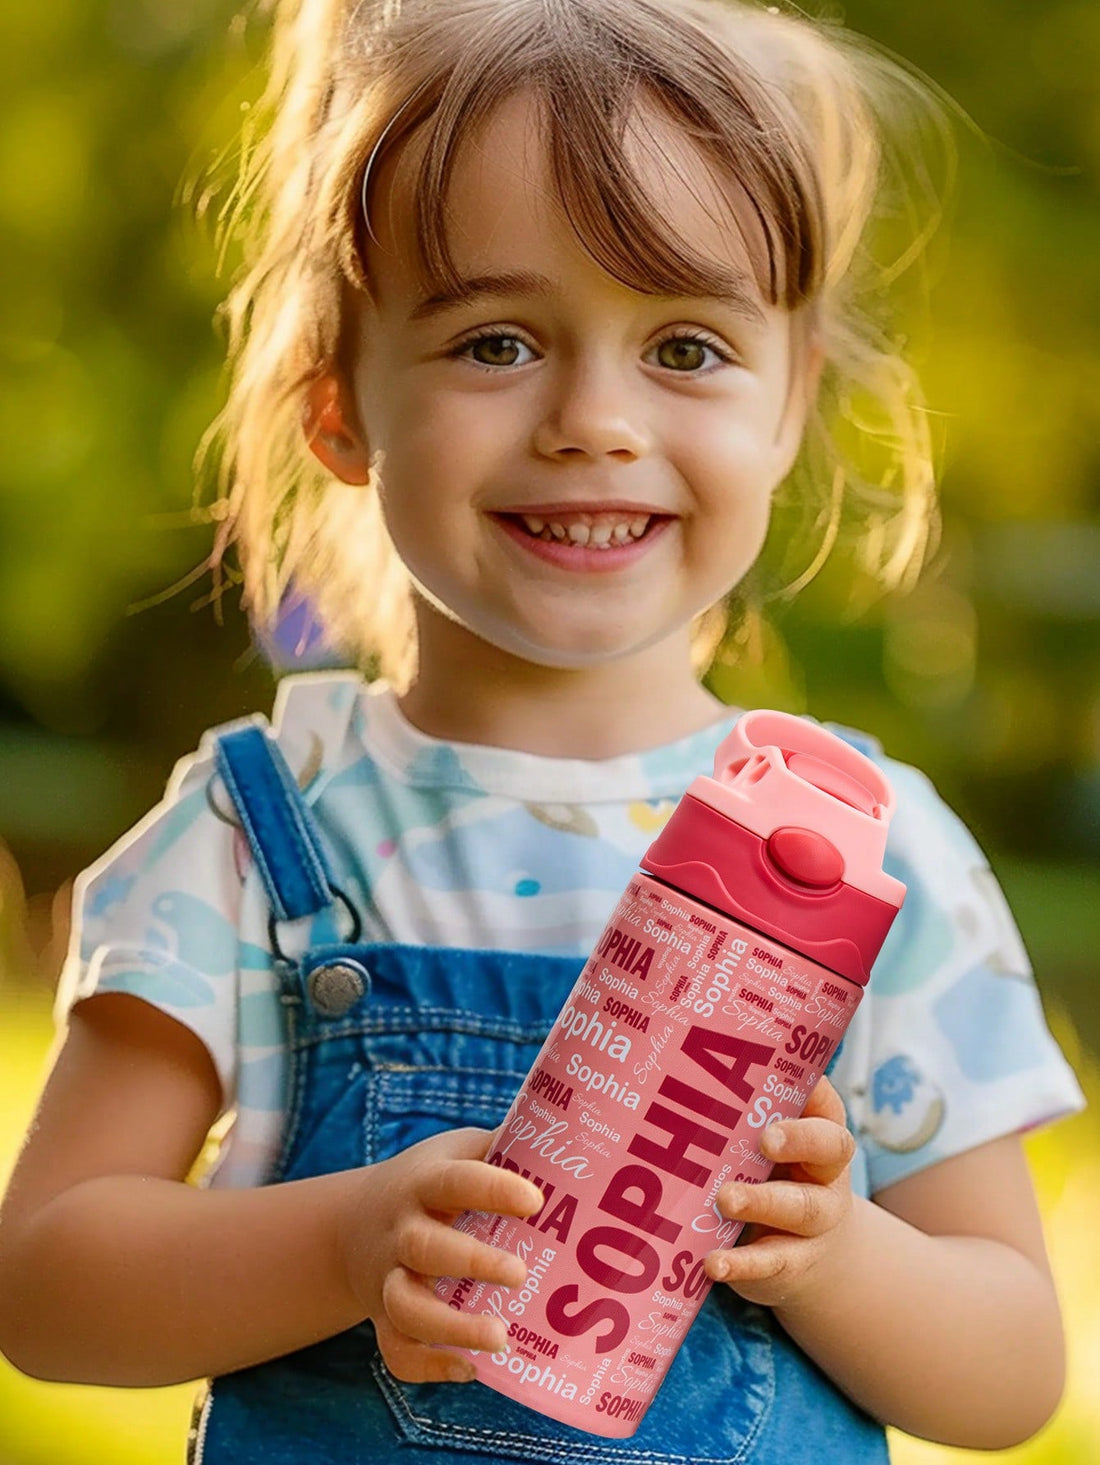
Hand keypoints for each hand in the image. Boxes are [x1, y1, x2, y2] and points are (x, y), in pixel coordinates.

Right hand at [342, 1127, 543, 1383]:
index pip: (455, 1181)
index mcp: (424, 1183)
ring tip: (501, 1338)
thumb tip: (576, 1133)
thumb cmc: (430, 1183)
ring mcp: (388, 1279)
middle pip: (425, 1246)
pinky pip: (396, 1351)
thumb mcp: (457, 1152)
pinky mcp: (384, 1319)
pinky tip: (471, 1370)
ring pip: (406, 1307)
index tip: (535, 1200)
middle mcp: (401, 1231)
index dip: (493, 1189)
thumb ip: (505, 1148)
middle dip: (472, 1262)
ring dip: (450, 1327)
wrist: (352, 1224)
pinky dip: (428, 1367)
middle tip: (521, 1273)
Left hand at [703, 1076, 855, 1308]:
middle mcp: (826, 1173)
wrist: (812, 1255)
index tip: (780, 1084)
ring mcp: (815, 1221)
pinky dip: (742, 1264)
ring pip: (798, 1207)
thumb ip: (742, 1112)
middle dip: (797, 1140)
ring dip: (761, 1202)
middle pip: (827, 1150)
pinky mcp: (792, 1263)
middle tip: (764, 1139)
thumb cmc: (776, 1176)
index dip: (811, 1096)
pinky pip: (772, 1263)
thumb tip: (683, 1063)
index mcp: (820, 1133)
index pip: (827, 1105)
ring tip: (725, 1200)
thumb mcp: (769, 1143)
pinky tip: (713, 1262)